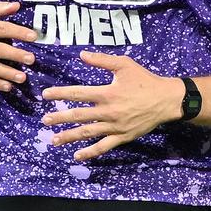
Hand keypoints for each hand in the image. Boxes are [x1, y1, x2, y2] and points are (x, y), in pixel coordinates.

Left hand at [41, 52, 184, 160]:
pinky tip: (77, 156)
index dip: (60, 94)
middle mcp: (108, 111)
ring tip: (54, 140)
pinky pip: (103, 147)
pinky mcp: (122, 137)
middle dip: (59, 118)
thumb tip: (82, 55)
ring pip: (88, 133)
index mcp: (107, 93)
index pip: (78, 94)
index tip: (46, 95)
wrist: (166, 100)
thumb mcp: (124, 65)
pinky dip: (90, 152)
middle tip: (45, 121)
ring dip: (69, 136)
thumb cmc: (144, 80)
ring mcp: (115, 126)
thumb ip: (102, 60)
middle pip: (79, 116)